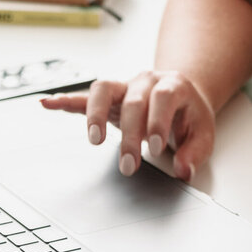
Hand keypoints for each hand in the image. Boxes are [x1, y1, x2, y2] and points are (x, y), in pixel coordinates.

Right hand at [40, 70, 214, 180]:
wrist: (182, 93)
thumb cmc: (189, 114)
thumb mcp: (203, 133)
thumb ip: (195, 153)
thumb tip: (183, 171)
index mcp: (172, 85)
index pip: (162, 97)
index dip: (157, 121)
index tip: (154, 148)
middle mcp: (145, 81)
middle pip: (132, 101)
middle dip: (130, 135)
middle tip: (129, 165)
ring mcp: (124, 86)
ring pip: (102, 89)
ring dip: (95, 113)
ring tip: (94, 140)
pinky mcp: (108, 98)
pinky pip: (84, 96)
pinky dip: (65, 100)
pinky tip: (48, 104)